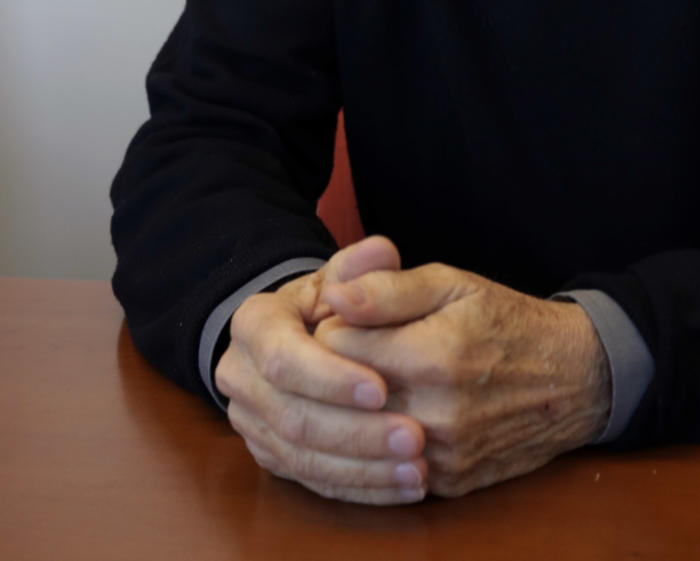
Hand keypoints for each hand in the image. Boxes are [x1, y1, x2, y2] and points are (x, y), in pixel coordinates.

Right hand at [214, 236, 428, 504]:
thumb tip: (382, 252)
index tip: (382, 388)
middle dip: (356, 432)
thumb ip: (365, 266)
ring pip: (302, 458)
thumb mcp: (345, 274)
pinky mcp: (271, 456)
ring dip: (363, 468)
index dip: (330, 378)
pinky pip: (312, 482)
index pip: (283, 357)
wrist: (305, 331)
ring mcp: (251, 422)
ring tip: (418, 468)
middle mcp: (240, 377)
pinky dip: (361, 487)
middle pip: (292, 417)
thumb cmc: (333, 300)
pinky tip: (403, 485)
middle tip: (415, 436)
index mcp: (253, 324)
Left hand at [319, 261, 611, 497]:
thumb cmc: (507, 322)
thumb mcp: (453, 285)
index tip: (350, 318)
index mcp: (432, 356)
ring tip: (379, 377)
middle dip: (336, 370)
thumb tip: (334, 297)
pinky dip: (381, 438)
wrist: (571, 379)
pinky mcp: (447, 483)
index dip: (334, 325)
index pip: (333, 345)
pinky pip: (386, 463)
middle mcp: (434, 415)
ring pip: (358, 436)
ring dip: (357, 409)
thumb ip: (389, 289)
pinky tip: (400, 410)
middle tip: (357, 347)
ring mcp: (440, 456)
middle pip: (339, 397)